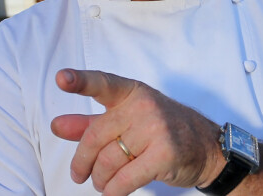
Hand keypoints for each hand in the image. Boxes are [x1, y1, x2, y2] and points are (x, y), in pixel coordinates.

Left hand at [50, 69, 223, 195]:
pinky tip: (114, 190)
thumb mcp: (125, 119)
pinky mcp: (165, 152)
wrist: (205, 145)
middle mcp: (143, 104)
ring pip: (108, 161)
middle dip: (82, 161)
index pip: (102, 83)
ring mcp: (156, 127)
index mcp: (131, 91)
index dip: (80, 81)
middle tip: (79, 174)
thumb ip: (90, 123)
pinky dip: (114, 191)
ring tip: (102, 182)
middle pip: (96, 136)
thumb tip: (58, 126)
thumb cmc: (159, 129)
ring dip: (99, 179)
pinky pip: (125, 179)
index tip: (61, 78)